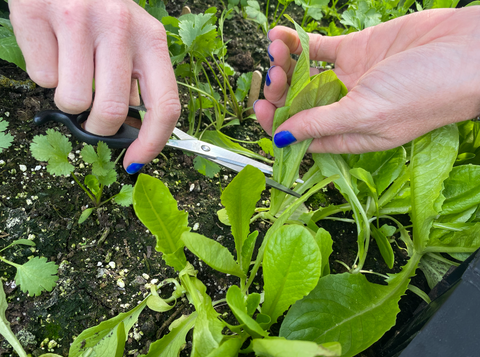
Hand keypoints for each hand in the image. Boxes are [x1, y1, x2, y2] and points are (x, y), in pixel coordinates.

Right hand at [9, 0, 180, 172]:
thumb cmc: (100, 11)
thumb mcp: (132, 39)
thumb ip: (137, 80)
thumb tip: (132, 129)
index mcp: (151, 39)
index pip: (165, 105)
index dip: (152, 142)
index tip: (134, 161)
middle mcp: (119, 27)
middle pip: (112, 112)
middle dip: (97, 124)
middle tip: (90, 110)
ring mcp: (78, 18)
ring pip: (72, 99)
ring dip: (68, 97)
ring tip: (70, 68)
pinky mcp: (38, 14)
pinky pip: (40, 78)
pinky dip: (44, 74)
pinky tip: (52, 48)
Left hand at [254, 7, 479, 153]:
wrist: (467, 50)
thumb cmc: (424, 92)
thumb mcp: (366, 114)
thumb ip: (321, 124)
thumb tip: (282, 138)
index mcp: (348, 133)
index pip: (302, 135)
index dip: (277, 125)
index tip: (260, 110)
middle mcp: (344, 108)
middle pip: (298, 104)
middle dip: (279, 92)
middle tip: (272, 76)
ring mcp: (348, 78)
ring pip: (304, 74)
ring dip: (284, 63)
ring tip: (276, 49)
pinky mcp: (354, 50)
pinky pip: (318, 47)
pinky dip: (297, 42)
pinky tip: (279, 35)